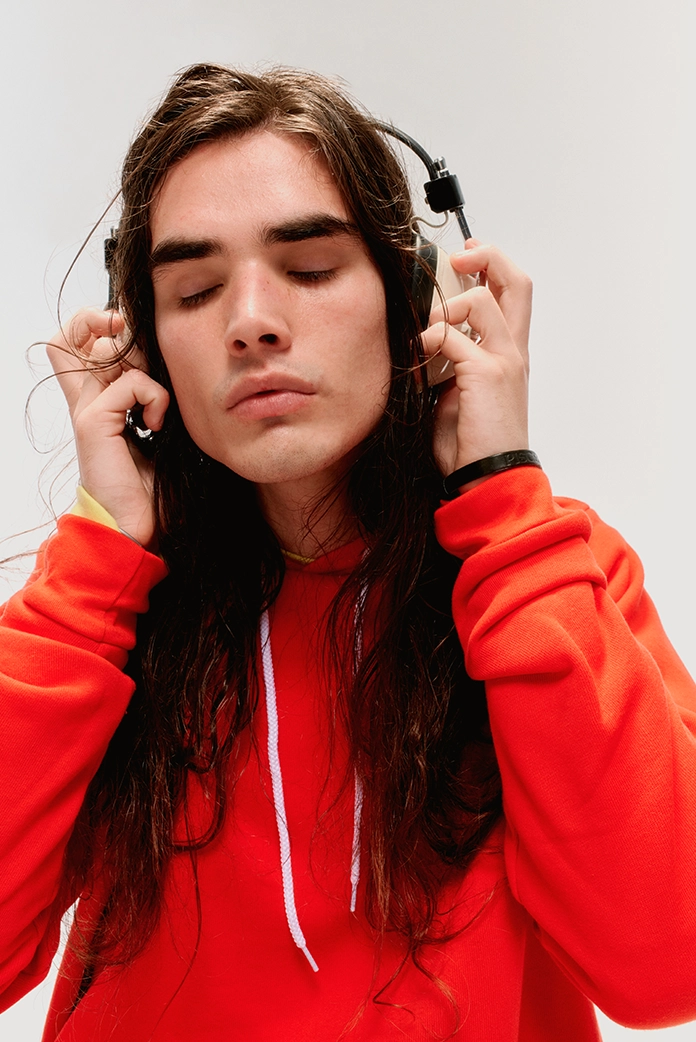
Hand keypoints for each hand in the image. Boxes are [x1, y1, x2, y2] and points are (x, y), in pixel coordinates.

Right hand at [46, 308, 168, 547]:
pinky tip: (158, 425)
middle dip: (117, 329)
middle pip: (74, 332)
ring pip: (102, 347)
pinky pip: (130, 383)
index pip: (77, 342)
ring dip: (142, 362)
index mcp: (99, 400)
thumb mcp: (161, 430)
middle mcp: (86, 399)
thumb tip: (174, 364)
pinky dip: (154, 397)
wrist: (136, 527)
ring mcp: (87, 409)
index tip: (132, 339)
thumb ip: (156, 397)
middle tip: (148, 364)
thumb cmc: (153, 486)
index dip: (97, 324)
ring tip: (156, 400)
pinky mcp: (93, 422)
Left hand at [422, 241, 531, 486]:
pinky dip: (429, 338)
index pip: (514, 292)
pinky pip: (452, 336)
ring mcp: (504, 360)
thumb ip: (452, 360)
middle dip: (488, 257)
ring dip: (446, 307)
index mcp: (509, 353)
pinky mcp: (487, 374)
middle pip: (518, 281)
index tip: (466, 257)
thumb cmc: (471, 443)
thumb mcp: (458, 391)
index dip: (493, 264)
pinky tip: (419, 355)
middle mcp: (513, 351)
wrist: (487, 478)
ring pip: (481, 300)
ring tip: (428, 330)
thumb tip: (424, 336)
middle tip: (459, 258)